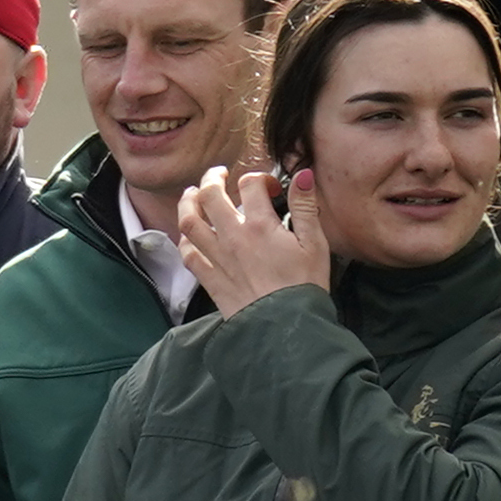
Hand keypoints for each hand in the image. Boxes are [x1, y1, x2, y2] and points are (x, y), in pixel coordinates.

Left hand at [175, 161, 329, 315]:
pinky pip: (187, 253)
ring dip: (187, 203)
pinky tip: (190, 234)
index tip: (270, 187)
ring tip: (192, 193)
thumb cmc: (305, 286)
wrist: (285, 326)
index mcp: (260, 225)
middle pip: (209, 196)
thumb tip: (302, 174)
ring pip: (189, 222)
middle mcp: (232, 237)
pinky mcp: (209, 278)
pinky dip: (185, 239)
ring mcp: (217, 258)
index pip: (250, 184)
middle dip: (212, 178)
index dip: (259, 178)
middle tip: (218, 174)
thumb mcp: (315, 244)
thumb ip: (305, 207)